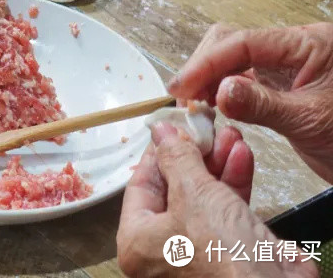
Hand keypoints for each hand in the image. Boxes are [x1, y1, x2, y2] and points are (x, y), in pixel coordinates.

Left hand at [118, 124, 311, 277]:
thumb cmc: (220, 253)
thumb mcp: (192, 193)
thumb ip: (176, 158)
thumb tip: (161, 131)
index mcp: (138, 241)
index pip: (140, 186)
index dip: (157, 154)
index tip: (170, 128)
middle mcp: (164, 248)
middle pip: (174, 189)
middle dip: (193, 155)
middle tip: (204, 127)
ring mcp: (199, 249)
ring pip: (204, 196)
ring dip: (217, 162)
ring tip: (228, 133)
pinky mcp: (233, 249)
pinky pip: (227, 208)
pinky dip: (234, 181)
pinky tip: (241, 154)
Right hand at [169, 23, 332, 183]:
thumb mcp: (311, 123)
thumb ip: (264, 105)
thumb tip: (218, 91)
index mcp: (310, 44)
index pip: (245, 42)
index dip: (208, 63)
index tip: (182, 87)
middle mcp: (295, 48)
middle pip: (233, 41)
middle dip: (205, 67)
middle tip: (184, 99)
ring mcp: (287, 67)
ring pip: (233, 58)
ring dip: (209, 79)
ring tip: (195, 106)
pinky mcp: (281, 86)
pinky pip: (242, 79)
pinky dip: (222, 91)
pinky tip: (212, 109)